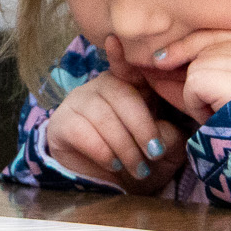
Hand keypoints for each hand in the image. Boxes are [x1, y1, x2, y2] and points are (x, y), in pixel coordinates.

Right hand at [41, 48, 187, 194]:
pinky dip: (104, 151)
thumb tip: (160, 133)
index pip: (126, 66)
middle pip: (121, 94)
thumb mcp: (164, 151)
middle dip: (142, 126)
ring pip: (103, 115)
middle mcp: (100, 87)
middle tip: (154, 153)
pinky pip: (82, 131)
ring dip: (125, 146)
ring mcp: (77, 103)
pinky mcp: (61, 124)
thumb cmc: (140, 162)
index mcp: (129, 86)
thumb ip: (168, 135)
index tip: (114, 40)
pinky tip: (113, 164)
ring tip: (138, 169)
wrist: (110, 190)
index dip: (120, 55)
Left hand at [150, 30, 230, 121]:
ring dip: (198, 95)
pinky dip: (195, 105)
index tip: (164, 57)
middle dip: (184, 63)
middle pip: (207, 48)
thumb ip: (207, 72)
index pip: (224, 36)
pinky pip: (194, 84)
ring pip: (198, 66)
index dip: (191, 46)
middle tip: (166, 75)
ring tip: (218, 114)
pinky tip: (214, 119)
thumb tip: (160, 60)